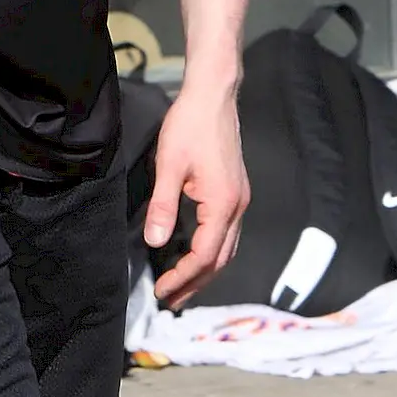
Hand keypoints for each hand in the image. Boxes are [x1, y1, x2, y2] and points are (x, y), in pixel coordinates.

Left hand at [144, 83, 249, 310]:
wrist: (213, 96)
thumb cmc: (190, 126)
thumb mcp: (169, 166)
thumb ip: (163, 207)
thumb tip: (156, 242)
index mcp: (222, 204)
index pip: (204, 256)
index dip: (183, 278)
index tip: (162, 291)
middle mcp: (237, 206)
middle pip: (220, 259)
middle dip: (196, 283)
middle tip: (172, 300)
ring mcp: (239, 198)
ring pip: (227, 248)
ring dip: (205, 270)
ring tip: (182, 285)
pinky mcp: (235, 190)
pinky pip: (227, 233)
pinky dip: (212, 251)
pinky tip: (195, 253)